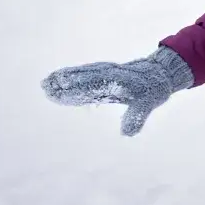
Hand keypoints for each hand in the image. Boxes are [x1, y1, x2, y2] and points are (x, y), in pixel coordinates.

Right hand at [40, 47, 193, 135]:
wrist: (159, 72)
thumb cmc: (153, 90)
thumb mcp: (147, 105)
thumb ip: (136, 118)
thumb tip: (127, 133)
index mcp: (118, 83)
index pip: (93, 87)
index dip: (76, 90)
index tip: (60, 92)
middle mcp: (109, 74)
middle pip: (83, 78)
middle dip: (65, 83)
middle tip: (45, 87)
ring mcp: (106, 72)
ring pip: (82, 73)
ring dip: (65, 77)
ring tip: (46, 83)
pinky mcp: (104, 72)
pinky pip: (86, 72)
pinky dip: (72, 74)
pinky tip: (59, 78)